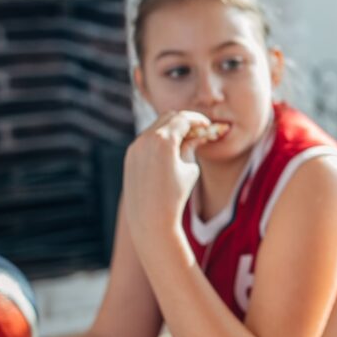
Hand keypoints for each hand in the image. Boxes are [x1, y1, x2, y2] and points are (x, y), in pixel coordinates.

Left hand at [122, 111, 211, 237]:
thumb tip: (196, 135)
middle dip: (184, 121)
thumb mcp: (190, 168)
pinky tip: (170, 152)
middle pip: (168, 117)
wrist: (150, 219)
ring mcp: (135, 146)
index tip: (207, 125)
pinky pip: (146, 139)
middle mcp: (145, 139)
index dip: (197, 119)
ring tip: (185, 142)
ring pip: (156, 127)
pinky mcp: (129, 156)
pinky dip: (160, 139)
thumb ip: (191, 146)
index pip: (183, 119)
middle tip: (197, 131)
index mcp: (163, 140)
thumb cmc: (176, 195)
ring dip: (171, 129)